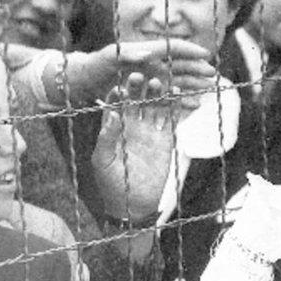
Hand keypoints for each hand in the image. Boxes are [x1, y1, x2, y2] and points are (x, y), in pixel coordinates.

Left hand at [88, 39, 216, 106]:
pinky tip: (195, 105)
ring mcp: (150, 82)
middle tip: (213, 74)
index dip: (190, 50)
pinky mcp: (147, 96)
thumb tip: (147, 53)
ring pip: (177, 82)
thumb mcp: (106, 59)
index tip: (206, 53)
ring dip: (193, 85)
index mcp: (146, 52)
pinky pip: (169, 99)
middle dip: (197, 69)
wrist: (83, 84)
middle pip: (179, 65)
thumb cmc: (93, 67)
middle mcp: (152, 66)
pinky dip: (182, 102)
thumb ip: (125, 55)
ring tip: (209, 89)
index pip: (172, 48)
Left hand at [91, 72, 189, 219]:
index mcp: (113, 127)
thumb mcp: (103, 160)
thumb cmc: (112, 182)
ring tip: (159, 83)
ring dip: (156, 94)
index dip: (116, 95)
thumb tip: (112, 114)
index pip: (114, 105)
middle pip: (135, 100)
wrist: (135, 203)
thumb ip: (107, 138)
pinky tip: (178, 94)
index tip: (118, 86)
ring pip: (153, 105)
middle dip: (137, 88)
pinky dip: (175, 106)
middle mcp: (131, 124)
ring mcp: (149, 129)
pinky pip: (171, 118)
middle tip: (140, 76)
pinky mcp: (165, 137)